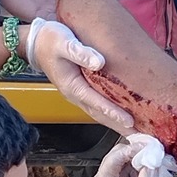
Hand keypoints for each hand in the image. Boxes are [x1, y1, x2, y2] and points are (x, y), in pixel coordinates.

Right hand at [24, 16, 133, 133]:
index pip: (95, 102)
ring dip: (117, 123)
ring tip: (136, 132)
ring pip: (100, 113)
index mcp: (71, 85)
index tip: (129, 120)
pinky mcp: (82, 90)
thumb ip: (80, 52)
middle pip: (100, 114)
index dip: (112, 112)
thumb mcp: (63, 42)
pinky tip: (124, 117)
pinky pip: (99, 105)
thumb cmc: (50, 40)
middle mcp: (75, 94)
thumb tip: (99, 63)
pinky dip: (112, 113)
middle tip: (140, 136)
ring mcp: (79, 94)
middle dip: (119, 126)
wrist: (36, 42)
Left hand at [91, 134, 174, 176]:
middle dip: (137, 150)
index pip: (114, 159)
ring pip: (128, 157)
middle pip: (119, 153)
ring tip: (157, 160)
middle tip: (156, 152)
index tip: (149, 147)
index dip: (132, 150)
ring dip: (142, 156)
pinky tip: (154, 166)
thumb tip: (153, 158)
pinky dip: (144, 163)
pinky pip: (134, 165)